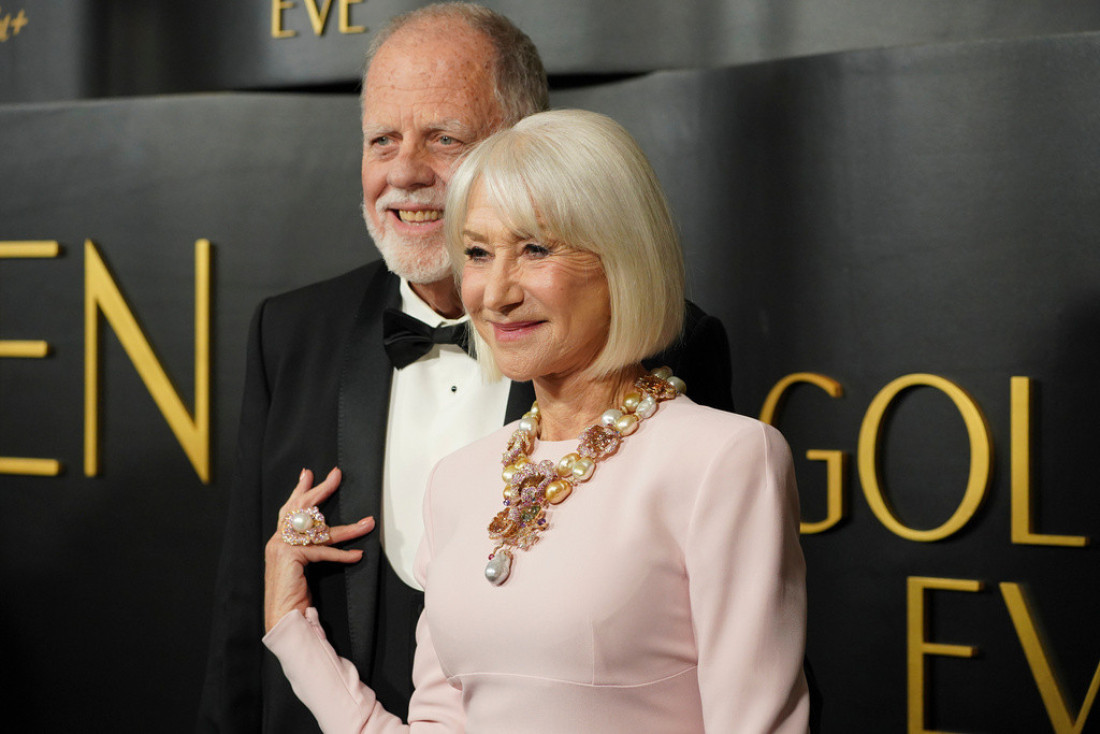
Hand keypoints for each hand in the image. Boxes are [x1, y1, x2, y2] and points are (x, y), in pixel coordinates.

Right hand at [263, 467, 374, 632]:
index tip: (308, 473)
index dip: (299, 490)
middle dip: (321, 490)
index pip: (289, 509)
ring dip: (349, 528)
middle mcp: (277, 540)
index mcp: (277, 540)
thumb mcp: (300, 566)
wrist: (281, 617)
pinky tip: (358, 554)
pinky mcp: (292, 556)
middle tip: (336, 474)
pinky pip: (323, 551)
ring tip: (368, 523)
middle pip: (301, 507)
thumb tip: (326, 535)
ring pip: (321, 531)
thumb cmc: (292, 595)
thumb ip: (306, 549)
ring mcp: (282, 547)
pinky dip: (343, 554)